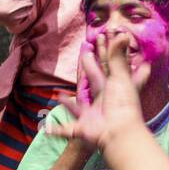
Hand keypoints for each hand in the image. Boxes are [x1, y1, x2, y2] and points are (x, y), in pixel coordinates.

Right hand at [49, 34, 146, 152]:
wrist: (119, 135)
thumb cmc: (122, 106)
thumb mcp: (120, 78)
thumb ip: (118, 57)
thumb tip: (123, 34)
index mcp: (111, 90)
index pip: (106, 70)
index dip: (102, 57)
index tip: (98, 45)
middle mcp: (102, 103)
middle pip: (93, 85)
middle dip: (89, 74)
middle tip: (83, 61)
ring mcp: (92, 118)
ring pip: (78, 109)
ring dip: (68, 104)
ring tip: (59, 96)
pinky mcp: (81, 130)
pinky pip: (66, 130)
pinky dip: (56, 130)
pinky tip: (46, 128)